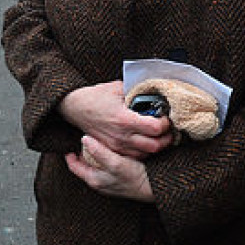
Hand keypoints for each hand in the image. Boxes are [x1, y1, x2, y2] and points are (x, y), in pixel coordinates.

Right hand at [58, 81, 173, 159]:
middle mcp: (122, 135)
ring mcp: (117, 145)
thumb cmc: (96, 96)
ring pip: (146, 154)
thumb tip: (153, 91)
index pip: (154, 128)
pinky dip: (144, 152)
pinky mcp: (113, 149)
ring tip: (160, 137)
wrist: (76, 108)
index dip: (165, 124)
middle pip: (154, 146)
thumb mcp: (118, 87)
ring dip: (156, 147)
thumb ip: (137, 91)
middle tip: (169, 131)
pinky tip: (146, 142)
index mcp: (125, 119)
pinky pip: (134, 156)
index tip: (166, 117)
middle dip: (166, 139)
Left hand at [65, 135, 152, 201]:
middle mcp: (100, 181)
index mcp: (94, 179)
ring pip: (96, 164)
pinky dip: (105, 156)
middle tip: (84, 137)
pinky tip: (112, 148)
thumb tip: (84, 139)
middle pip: (84, 164)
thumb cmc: (135, 178)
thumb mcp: (115, 163)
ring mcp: (109, 180)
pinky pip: (107, 164)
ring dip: (94, 153)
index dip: (70, 154)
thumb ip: (99, 152)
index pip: (74, 166)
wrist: (154, 187)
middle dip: (82, 152)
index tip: (68, 143)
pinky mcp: (119, 177)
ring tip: (96, 139)